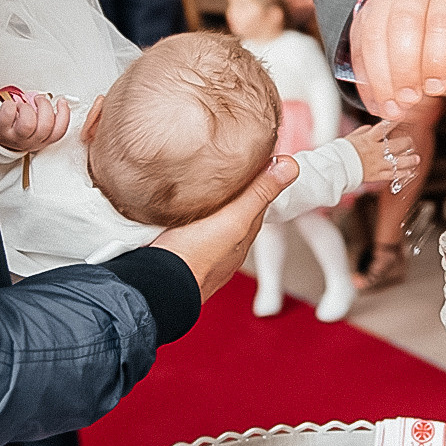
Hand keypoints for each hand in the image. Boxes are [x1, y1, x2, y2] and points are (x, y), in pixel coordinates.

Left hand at [0, 89, 71, 152]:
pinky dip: (10, 105)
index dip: (64, 115)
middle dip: (45, 106)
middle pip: (46, 126)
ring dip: (26, 108)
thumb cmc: (13, 127)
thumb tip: (57, 100)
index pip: (59, 132)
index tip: (61, 103)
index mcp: (40, 141)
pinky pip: (9, 113)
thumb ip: (46, 116)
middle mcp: (28, 142)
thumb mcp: (34, 127)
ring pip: (28, 123)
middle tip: (39, 100)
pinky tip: (10, 107)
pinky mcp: (0, 130)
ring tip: (22, 105)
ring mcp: (14, 137)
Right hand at [152, 156, 301, 298]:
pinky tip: (177, 209)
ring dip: (208, 203)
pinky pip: (187, 228)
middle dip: (232, 190)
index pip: (258, 201)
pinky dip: (186, 216)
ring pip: (210, 220)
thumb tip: (290, 167)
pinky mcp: (177, 251)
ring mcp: (200, 250)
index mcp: (242, 235)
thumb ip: (258, 194)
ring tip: (201, 181)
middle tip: (226, 165)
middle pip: (234, 210)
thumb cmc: (194, 258)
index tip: (256, 156)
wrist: (155, 289)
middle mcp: (224, 245)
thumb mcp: (233, 219)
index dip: (259, 179)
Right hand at [344, 120, 419, 183]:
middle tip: (411, 142)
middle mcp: (375, 151)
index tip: (403, 117)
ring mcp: (377, 164)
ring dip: (409, 160)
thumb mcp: (350, 138)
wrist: (335, 169)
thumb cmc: (340, 153)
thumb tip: (368, 128)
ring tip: (416, 159)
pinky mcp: (376, 175)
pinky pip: (392, 174)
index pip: (384, 128)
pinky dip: (402, 173)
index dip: (395, 122)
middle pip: (396, 146)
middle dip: (406, 143)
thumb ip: (361, 132)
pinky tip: (409, 172)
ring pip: (397, 162)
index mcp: (368, 139)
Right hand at [350, 0, 445, 118]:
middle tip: (409, 99)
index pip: (441, 21)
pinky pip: (358, 49)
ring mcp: (384, 1)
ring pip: (375, 36)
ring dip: (381, 79)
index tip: (435, 87)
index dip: (437, 57)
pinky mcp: (362, 18)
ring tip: (391, 107)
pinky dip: (366, 81)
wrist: (425, 9)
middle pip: (404, 24)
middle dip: (405, 69)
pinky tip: (376, 102)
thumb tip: (436, 78)